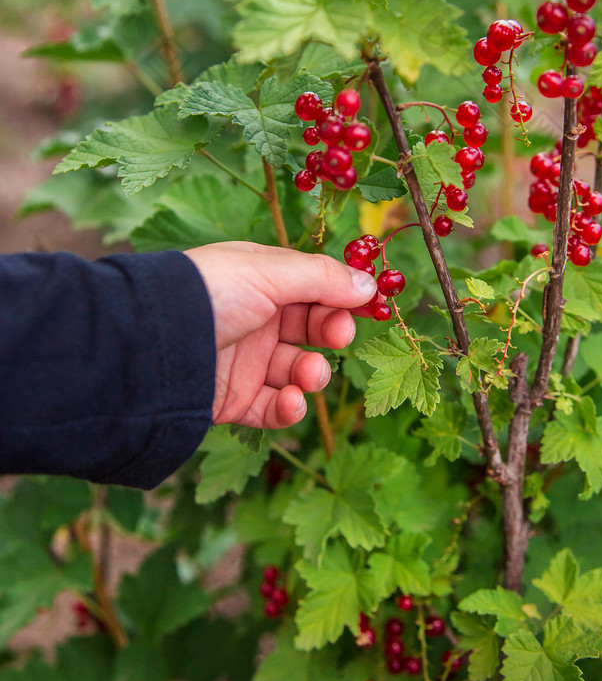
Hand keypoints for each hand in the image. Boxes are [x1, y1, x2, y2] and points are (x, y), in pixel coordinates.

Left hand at [183, 242, 375, 429]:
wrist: (151, 343)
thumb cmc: (209, 292)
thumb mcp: (268, 272)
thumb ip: (322, 278)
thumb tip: (369, 286)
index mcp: (258, 279)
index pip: (312, 286)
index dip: (342, 296)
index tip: (372, 305)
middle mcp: (254, 318)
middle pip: (311, 328)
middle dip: (331, 332)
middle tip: (339, 335)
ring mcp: (245, 360)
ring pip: (298, 370)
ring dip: (313, 374)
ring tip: (308, 375)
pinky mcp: (234, 400)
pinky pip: (275, 408)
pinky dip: (290, 408)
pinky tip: (291, 401)